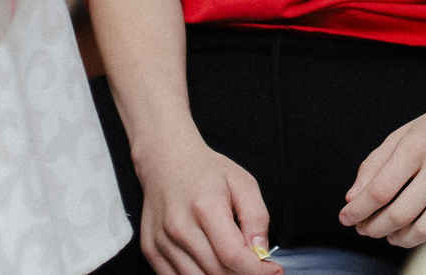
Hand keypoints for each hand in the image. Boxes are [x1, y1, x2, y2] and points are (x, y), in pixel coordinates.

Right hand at [132, 133, 277, 274]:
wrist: (166, 161)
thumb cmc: (207, 171)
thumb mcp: (243, 183)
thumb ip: (256, 217)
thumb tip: (261, 252)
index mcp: (206, 207)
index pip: (233, 255)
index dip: (257, 270)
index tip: (273, 272)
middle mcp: (179, 228)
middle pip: (217, 272)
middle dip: (242, 274)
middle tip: (257, 266)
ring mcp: (161, 242)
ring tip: (234, 263)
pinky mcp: (151, 250)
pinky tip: (212, 265)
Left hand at [338, 68, 425, 247]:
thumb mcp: (403, 134)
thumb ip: (374, 164)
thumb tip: (353, 198)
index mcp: (418, 146)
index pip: (380, 190)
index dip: (357, 210)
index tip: (347, 217)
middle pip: (399, 214)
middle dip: (374, 228)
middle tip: (365, 228)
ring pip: (424, 229)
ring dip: (399, 238)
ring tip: (390, 233)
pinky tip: (419, 228)